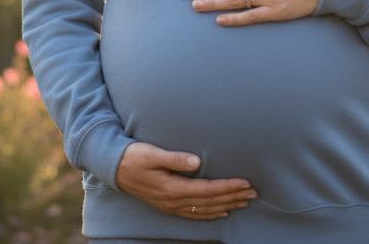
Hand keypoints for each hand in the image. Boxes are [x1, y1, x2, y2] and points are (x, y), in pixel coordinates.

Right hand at [115, 142, 255, 219]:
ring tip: (244, 202)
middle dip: (233, 197)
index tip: (245, 183)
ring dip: (226, 206)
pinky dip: (210, 214)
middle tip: (254, 193)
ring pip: (204, 210)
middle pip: (210, 202)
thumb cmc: (134, 157)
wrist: (114, 169)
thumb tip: (197, 161)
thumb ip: (175, 158)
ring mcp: (171, 206)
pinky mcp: (168, 205)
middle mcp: (174, 201)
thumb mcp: (153, 154)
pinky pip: (194, 214)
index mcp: (173, 188)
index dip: (228, 187)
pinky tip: (221, 212)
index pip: (208, 190)